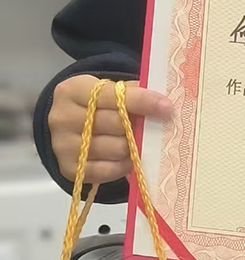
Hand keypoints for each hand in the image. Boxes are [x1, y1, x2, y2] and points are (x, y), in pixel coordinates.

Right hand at [49, 75, 171, 185]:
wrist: (66, 122)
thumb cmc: (95, 103)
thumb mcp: (108, 88)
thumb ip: (131, 92)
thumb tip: (162, 104)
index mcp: (73, 90)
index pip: (113, 95)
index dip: (143, 101)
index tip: (167, 107)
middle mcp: (63, 118)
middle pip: (115, 124)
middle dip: (138, 126)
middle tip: (152, 126)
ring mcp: (63, 146)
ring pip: (114, 149)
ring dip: (132, 147)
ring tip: (137, 141)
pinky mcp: (68, 169)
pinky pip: (106, 171)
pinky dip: (123, 166)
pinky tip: (128, 158)